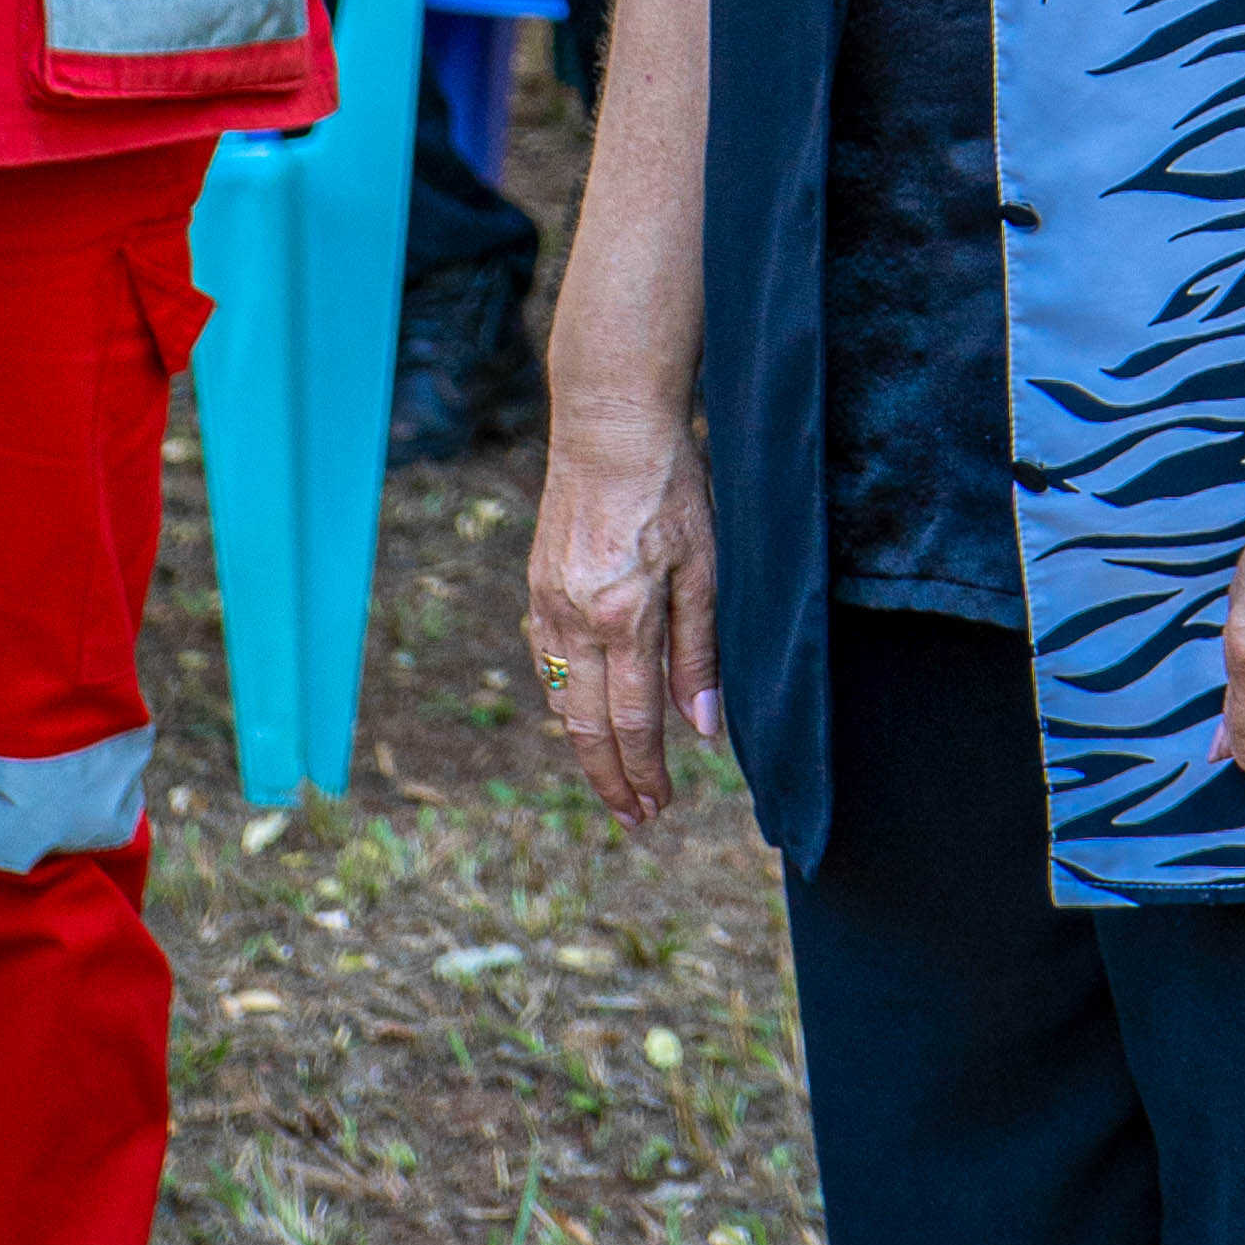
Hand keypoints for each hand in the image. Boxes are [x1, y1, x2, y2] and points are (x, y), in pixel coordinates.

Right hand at [526, 420, 723, 823]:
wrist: (609, 427)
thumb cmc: (671, 487)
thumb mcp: (706, 567)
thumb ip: (699, 650)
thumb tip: (703, 729)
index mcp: (623, 619)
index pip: (634, 722)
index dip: (645, 773)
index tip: (657, 808)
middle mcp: (576, 621)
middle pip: (587, 726)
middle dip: (612, 778)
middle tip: (635, 818)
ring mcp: (549, 604)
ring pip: (561, 699)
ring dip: (585, 747)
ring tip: (612, 779)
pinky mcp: (537, 585)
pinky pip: (547, 662)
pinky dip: (563, 700)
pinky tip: (580, 713)